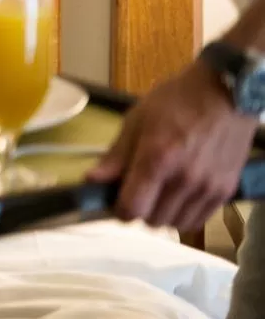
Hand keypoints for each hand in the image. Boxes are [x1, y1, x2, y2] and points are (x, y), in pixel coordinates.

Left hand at [87, 60, 257, 231]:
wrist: (225, 94)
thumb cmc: (176, 101)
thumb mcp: (137, 120)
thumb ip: (115, 155)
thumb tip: (91, 181)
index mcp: (157, 158)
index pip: (132, 209)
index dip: (119, 208)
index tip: (116, 198)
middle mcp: (184, 179)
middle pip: (152, 221)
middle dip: (139, 209)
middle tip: (138, 190)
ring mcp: (208, 188)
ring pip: (175, 224)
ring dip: (161, 214)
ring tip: (159, 192)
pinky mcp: (225, 192)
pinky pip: (198, 221)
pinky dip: (183, 214)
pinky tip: (178, 195)